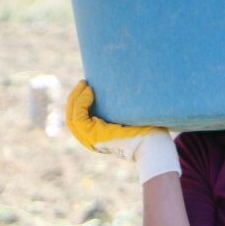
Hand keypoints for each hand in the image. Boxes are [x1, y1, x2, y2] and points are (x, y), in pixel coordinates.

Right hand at [65, 81, 180, 183]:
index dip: (78, 104)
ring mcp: (90, 140)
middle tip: (82, 82)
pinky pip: (78, 118)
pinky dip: (81, 103)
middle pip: (72, 118)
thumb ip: (118, 112)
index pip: (78, 120)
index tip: (87, 88)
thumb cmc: (146, 131)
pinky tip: (90, 92)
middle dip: (74, 98)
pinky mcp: (94, 136)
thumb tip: (118, 92)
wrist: (152, 143)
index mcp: (96, 137)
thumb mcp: (127, 119)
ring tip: (84, 84)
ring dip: (76, 98)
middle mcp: (90, 140)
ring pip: (72, 117)